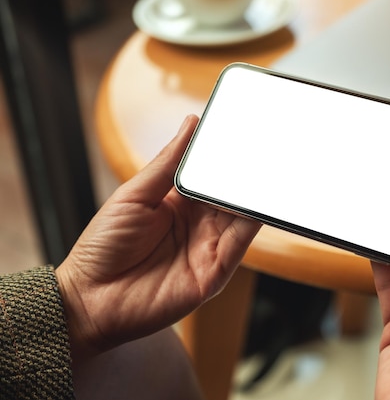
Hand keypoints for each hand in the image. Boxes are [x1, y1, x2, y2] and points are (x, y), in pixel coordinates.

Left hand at [56, 115, 261, 362]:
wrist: (90, 300)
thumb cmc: (103, 247)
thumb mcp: (134, 194)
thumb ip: (167, 162)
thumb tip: (191, 124)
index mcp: (180, 202)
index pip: (211, 173)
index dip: (225, 154)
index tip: (240, 130)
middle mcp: (200, 223)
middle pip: (231, 192)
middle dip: (246, 171)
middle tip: (260, 145)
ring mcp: (210, 247)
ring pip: (242, 214)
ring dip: (253, 193)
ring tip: (264, 167)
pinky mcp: (216, 272)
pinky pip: (241, 242)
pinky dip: (253, 221)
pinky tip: (257, 201)